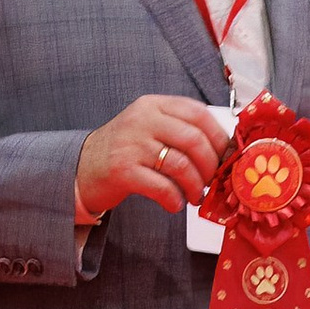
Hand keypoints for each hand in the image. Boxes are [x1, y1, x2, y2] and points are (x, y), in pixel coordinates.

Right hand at [75, 95, 225, 218]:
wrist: (83, 166)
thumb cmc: (126, 150)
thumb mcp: (152, 128)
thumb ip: (182, 131)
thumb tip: (225, 152)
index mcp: (154, 105)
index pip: (198, 113)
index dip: (219, 138)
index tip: (226, 157)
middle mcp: (142, 120)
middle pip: (194, 140)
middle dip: (210, 166)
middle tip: (211, 182)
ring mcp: (131, 144)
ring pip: (181, 165)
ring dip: (195, 186)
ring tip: (194, 196)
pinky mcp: (122, 170)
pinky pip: (162, 187)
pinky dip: (174, 199)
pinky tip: (175, 203)